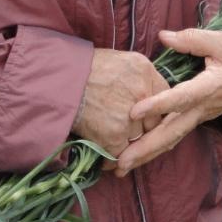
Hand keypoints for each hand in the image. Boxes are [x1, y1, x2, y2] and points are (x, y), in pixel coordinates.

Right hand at [73, 50, 168, 165]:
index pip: (165, 98)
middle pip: (154, 120)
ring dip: (127, 142)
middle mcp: (143, 94)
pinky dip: (113, 159)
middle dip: (143, 127)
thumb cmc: (84, 69)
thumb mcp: (121, 61)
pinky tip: (106, 160)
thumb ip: (141, 77)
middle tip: (129, 132)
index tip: (146, 116)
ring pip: (138, 137)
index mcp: (146, 72)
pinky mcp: (115, 136)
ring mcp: (130, 117)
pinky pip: (122, 154)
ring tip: (113, 145)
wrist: (56, 82)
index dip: (155, 109)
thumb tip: (150, 94)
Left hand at [114, 29, 221, 176]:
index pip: (182, 98)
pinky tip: (135, 158)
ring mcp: (198, 117)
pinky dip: (154, 150)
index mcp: (210, 87)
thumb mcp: (221, 42)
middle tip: (121, 161)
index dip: (159, 105)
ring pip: (171, 140)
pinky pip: (173, 137)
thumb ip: (192, 39)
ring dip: (146, 155)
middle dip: (146, 148)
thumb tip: (163, 36)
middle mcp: (203, 108)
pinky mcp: (193, 120)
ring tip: (120, 168)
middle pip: (173, 132)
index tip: (134, 111)